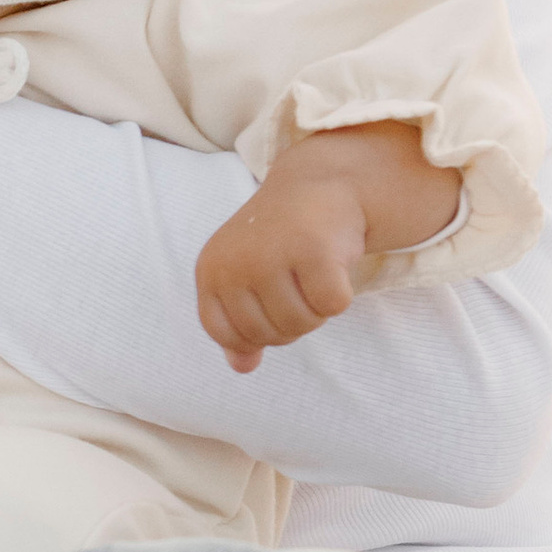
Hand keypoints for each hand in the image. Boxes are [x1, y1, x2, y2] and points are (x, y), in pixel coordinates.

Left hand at [196, 125, 459, 370]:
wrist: (320, 185)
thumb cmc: (280, 239)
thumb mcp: (247, 277)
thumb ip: (238, 324)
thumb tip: (242, 367)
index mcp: (211, 271)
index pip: (227, 334)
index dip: (256, 334)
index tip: (271, 305)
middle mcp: (234, 264)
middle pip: (269, 335)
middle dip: (292, 320)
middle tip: (300, 281)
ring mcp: (271, 256)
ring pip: (301, 324)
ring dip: (317, 309)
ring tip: (314, 272)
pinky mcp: (312, 250)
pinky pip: (332, 306)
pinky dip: (341, 294)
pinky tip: (334, 264)